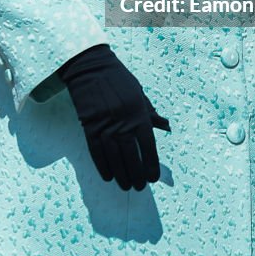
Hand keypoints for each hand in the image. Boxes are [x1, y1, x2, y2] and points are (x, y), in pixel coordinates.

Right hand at [55, 44, 170, 190]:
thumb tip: (165, 127)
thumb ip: (150, 113)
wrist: (91, 68)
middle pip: (131, 155)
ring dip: (121, 174)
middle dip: (136, 174)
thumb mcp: (139, 93)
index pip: (147, 145)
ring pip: (114, 157)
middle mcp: (122, 121)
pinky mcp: (89, 126)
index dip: (151, 163)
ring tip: (126, 186)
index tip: (153, 177)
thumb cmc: (118, 80)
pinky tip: (108, 176)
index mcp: (138, 112)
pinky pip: (96, 151)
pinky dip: (103, 166)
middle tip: (140, 186)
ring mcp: (105, 124)